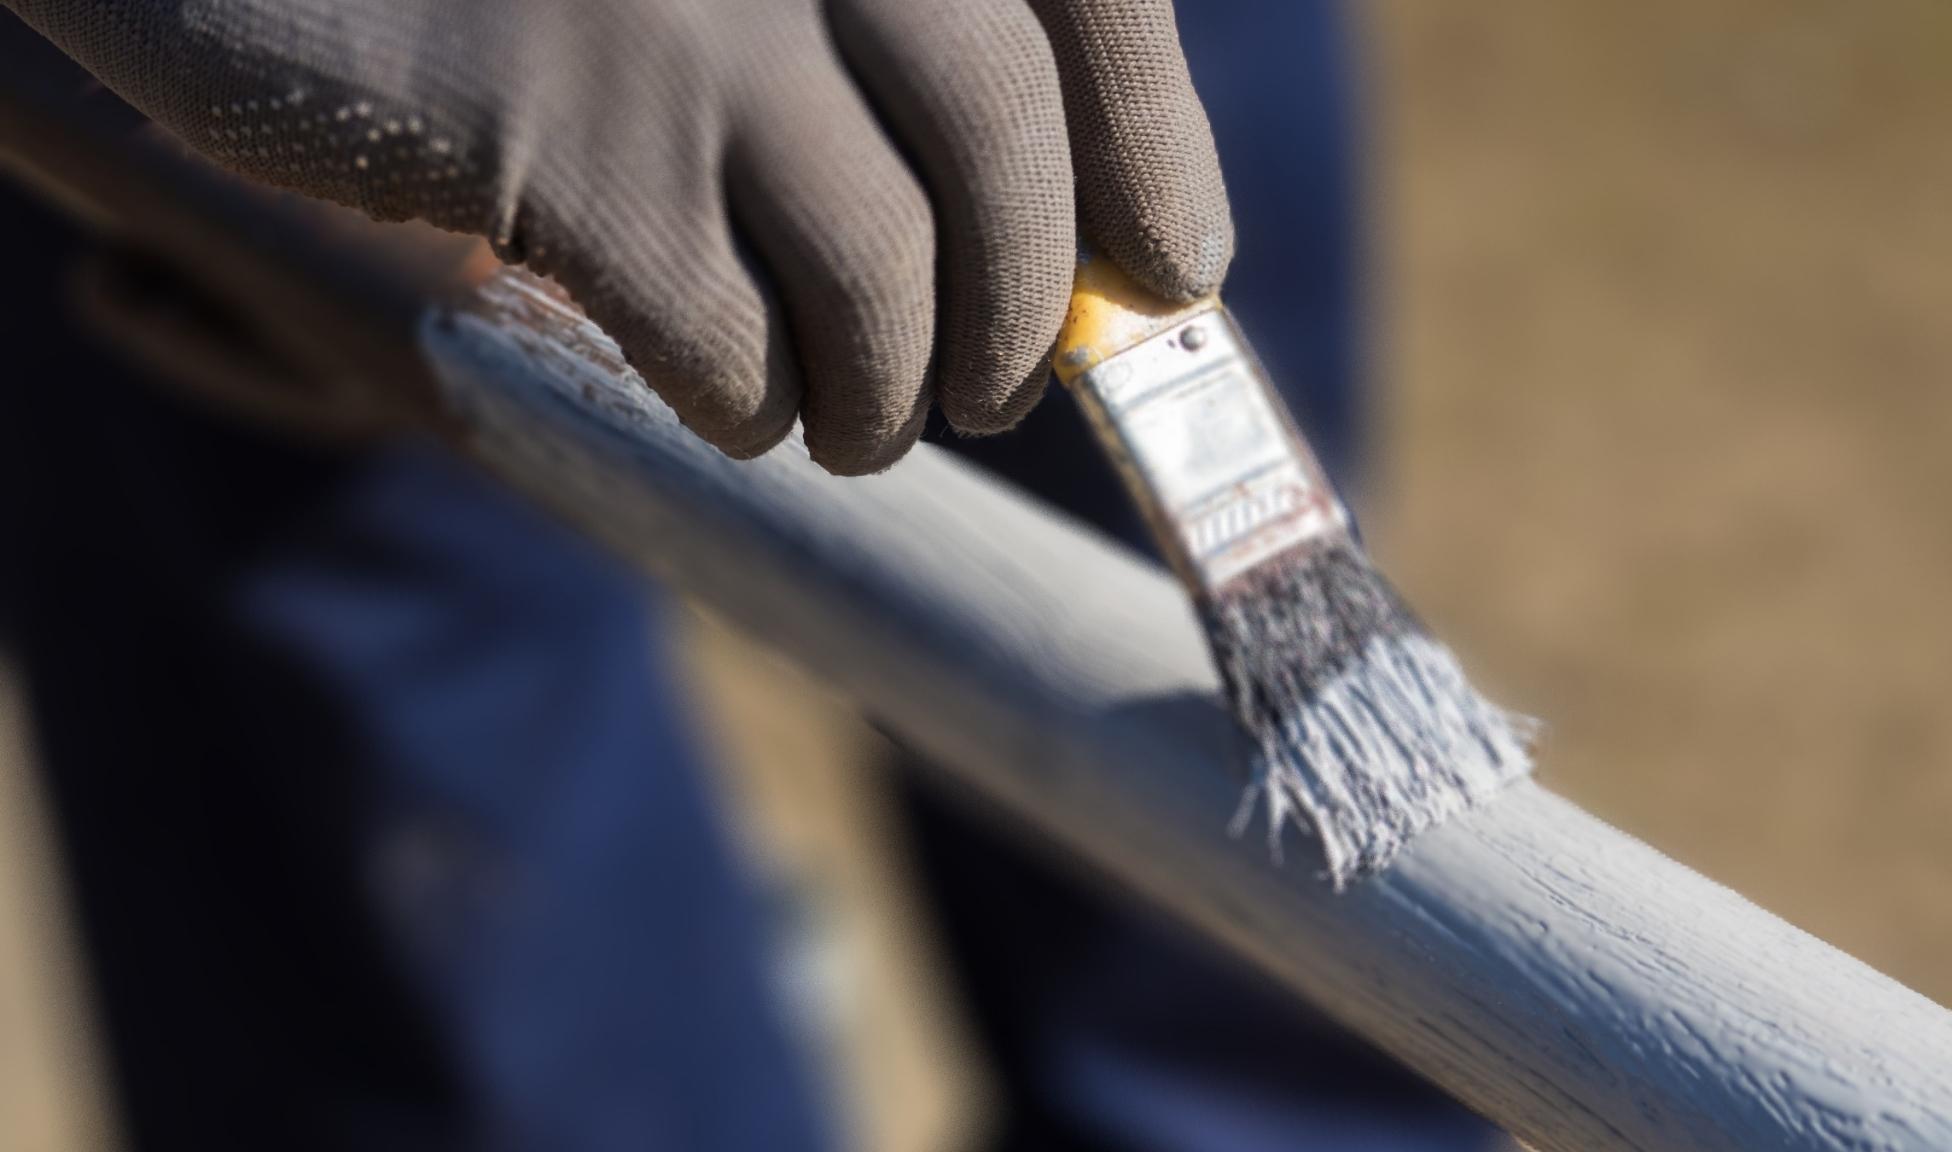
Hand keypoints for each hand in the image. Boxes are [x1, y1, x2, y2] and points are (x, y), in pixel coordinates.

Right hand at [9, 0, 1231, 473]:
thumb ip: (911, 71)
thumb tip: (1104, 258)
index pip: (1097, 7)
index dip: (1158, 159)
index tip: (1174, 278)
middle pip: (1009, 163)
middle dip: (1024, 320)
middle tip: (994, 390)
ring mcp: (689, 21)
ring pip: (889, 282)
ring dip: (891, 396)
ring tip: (853, 419)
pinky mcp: (571, 146)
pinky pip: (739, 348)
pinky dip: (755, 408)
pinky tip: (721, 389)